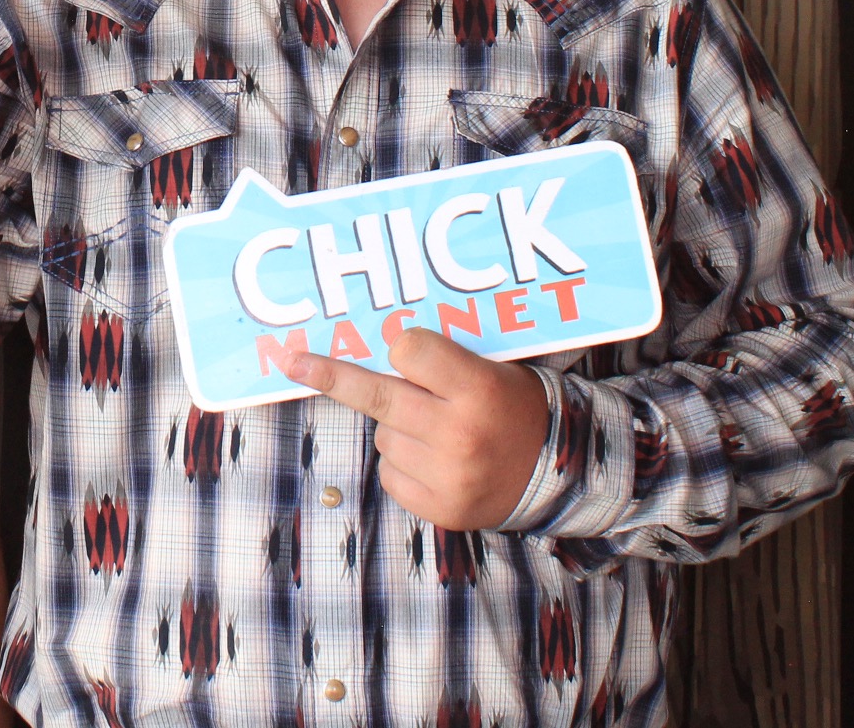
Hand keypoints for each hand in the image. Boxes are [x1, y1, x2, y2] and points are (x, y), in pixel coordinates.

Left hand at [283, 326, 550, 530]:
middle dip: (331, 374)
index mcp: (479, 388)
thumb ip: (440, 362)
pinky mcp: (439, 508)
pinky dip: (403, 464)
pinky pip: (390, 473)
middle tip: (293, 361)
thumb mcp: (491, 370)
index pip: (408, 350)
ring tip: (439, 431)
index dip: (406, 348)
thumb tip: (374, 345)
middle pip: (377, 395)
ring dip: (397, 428)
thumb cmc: (515, 408)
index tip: (404, 349)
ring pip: (383, 435)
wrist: (559, 473)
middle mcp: (460, 433)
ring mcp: (448, 476)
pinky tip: (436, 461)